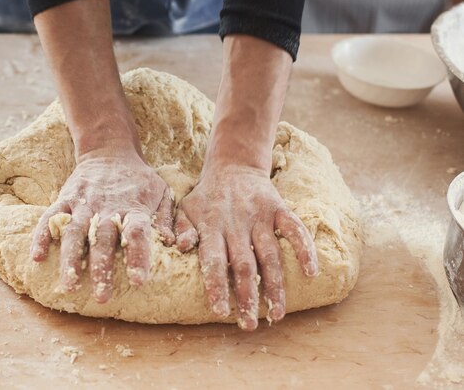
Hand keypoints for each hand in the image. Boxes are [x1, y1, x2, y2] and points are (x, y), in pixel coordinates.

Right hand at [30, 147, 174, 302]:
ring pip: (75, 232)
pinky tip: (37, 257)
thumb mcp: (161, 193)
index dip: (138, 257)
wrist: (110, 151)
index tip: (139, 282)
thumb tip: (171, 243)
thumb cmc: (139, 179)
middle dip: (102, 269)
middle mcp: (107, 206)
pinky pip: (50, 218)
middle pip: (103, 239)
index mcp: (133, 207)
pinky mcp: (65, 198)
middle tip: (101, 297)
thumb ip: (167, 219)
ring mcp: (83, 202)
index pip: (137, 233)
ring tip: (69, 286)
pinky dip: (42, 236)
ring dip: (71, 260)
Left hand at [176, 163, 317, 330]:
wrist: (233, 165)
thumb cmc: (206, 196)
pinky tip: (311, 273)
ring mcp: (260, 216)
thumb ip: (182, 229)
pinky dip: (304, 249)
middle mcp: (237, 223)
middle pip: (244, 265)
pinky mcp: (279, 208)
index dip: (216, 286)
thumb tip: (179, 248)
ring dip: (275, 285)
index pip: (213, 259)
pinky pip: (295, 229)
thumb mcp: (186, 208)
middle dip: (247, 296)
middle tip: (249, 325)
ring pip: (270, 255)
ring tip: (277, 314)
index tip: (220, 312)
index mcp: (212, 225)